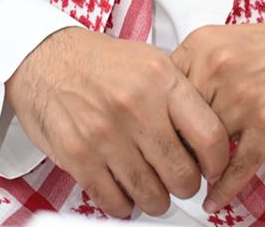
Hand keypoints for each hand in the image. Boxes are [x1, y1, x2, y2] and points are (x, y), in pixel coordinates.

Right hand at [5, 27, 230, 217]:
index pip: (209, 135)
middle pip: (182, 174)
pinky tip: (126, 191)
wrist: (46, 59)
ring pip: (151, 196)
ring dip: (157, 200)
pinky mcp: (80, 157)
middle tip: (180, 179)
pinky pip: (115, 203)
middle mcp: (137, 107)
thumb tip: (207, 139)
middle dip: (186, 185)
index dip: (218, 162)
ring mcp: (107, 135)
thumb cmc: (101, 62)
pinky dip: (125, 205)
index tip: (212, 168)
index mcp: (161, 79)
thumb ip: (180, 96)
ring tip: (154, 188)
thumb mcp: (150, 61)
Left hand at [171, 22, 264, 212]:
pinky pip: (235, 168)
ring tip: (194, 178)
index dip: (159, 118)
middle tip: (175, 162)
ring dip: (200, 167)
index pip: (162, 91)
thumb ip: (196, 69)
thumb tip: (164, 106)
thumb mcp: (227, 43)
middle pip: (178, 122)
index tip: (156, 135)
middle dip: (177, 146)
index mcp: (204, 44)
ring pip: (204, 148)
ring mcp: (243, 98)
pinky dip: (223, 190)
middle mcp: (219, 68)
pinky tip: (213, 199)